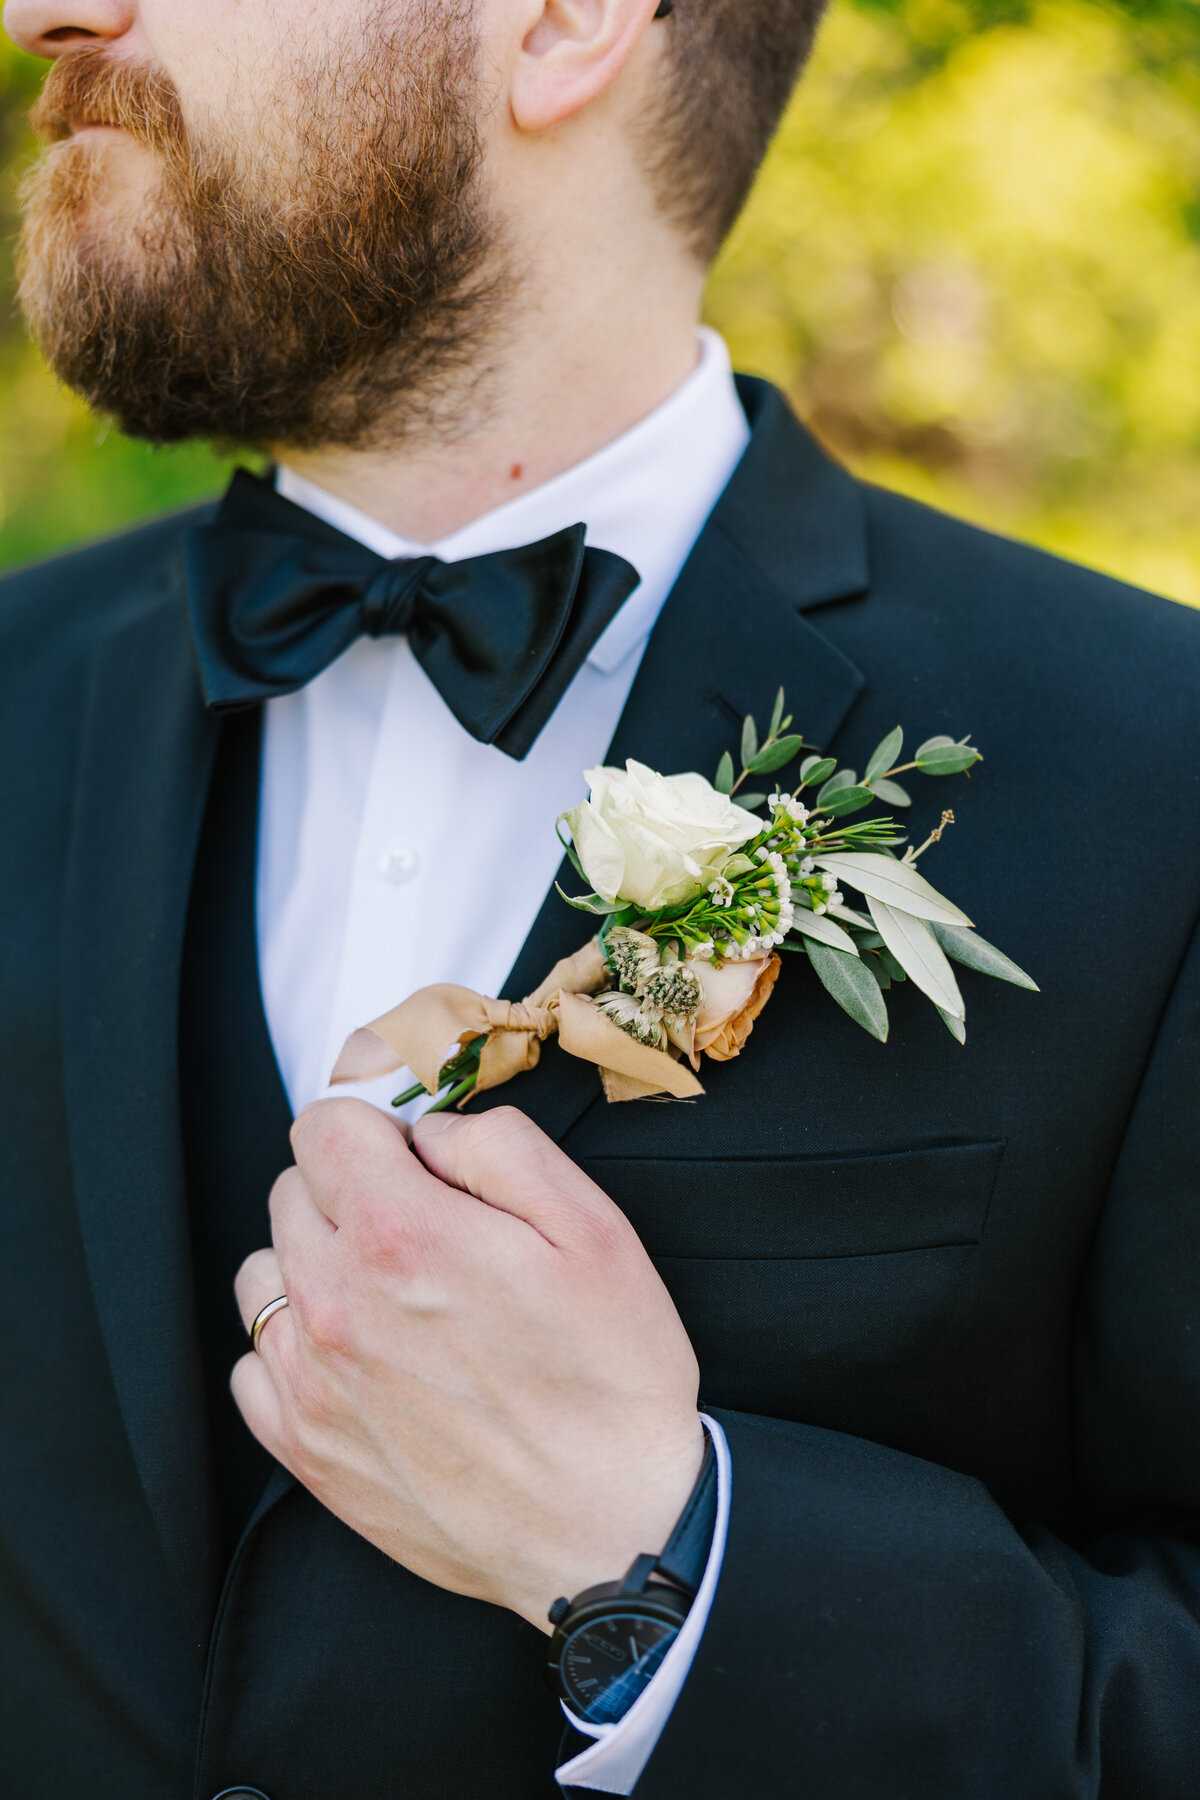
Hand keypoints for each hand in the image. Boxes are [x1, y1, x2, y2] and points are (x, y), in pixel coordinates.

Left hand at [232, 1099, 703, 1631]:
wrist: (613, 1529)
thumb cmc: (613, 1379)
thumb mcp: (594, 1227)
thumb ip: (500, 1147)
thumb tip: (429, 1134)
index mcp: (402, 1234)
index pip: (322, 1126)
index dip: (377, 1132)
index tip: (418, 1165)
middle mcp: (336, 1302)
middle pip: (290, 1194)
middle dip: (350, 1193)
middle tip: (425, 1234)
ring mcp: (312, 1382)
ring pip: (263, 1274)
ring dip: (313, 1267)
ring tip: (389, 1298)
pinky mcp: (306, 1449)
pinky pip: (253, 1367)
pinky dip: (294, 1352)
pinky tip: (363, 1363)